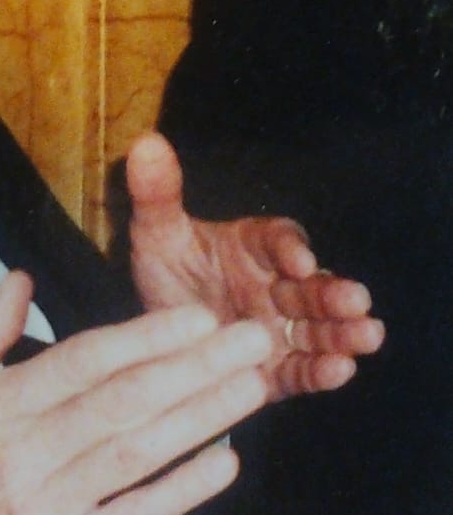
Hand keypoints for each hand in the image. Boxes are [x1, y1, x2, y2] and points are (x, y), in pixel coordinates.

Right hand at [0, 272, 271, 514]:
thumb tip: (18, 282)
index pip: (82, 362)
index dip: (145, 337)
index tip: (196, 317)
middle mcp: (20, 454)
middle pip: (122, 401)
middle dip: (194, 366)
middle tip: (251, 341)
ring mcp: (44, 508)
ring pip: (135, 453)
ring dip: (201, 418)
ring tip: (250, 387)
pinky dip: (179, 492)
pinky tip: (222, 465)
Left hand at [127, 131, 383, 400]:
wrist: (154, 332)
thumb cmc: (165, 272)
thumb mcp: (155, 234)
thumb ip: (157, 194)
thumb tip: (147, 144)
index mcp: (253, 247)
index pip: (278, 240)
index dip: (290, 248)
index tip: (297, 260)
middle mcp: (275, 286)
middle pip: (310, 288)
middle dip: (333, 294)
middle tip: (356, 300)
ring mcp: (278, 329)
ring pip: (317, 328)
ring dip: (343, 332)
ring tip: (367, 335)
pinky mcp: (273, 369)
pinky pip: (299, 369)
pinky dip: (320, 370)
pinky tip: (340, 369)